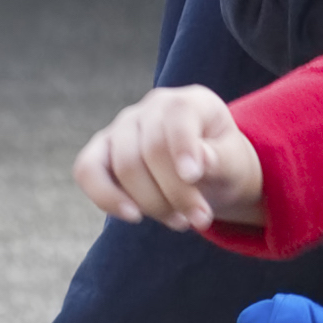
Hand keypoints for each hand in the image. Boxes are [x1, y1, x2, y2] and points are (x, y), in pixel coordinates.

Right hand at [74, 85, 264, 232]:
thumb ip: (221, 159)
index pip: (178, 115)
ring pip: (124, 166)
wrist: (209, 175)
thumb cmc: (223, 164)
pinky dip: (106, 197)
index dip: (182, 146)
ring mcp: (123, 127)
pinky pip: (87, 171)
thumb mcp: (235, 162)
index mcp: (191, 101)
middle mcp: (153, 107)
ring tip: (179, 221)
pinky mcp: (101, 151)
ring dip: (151, 203)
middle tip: (200, 220)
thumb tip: (201, 158)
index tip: (194, 176)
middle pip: (151, 149)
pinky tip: (134, 216)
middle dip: (176, 193)